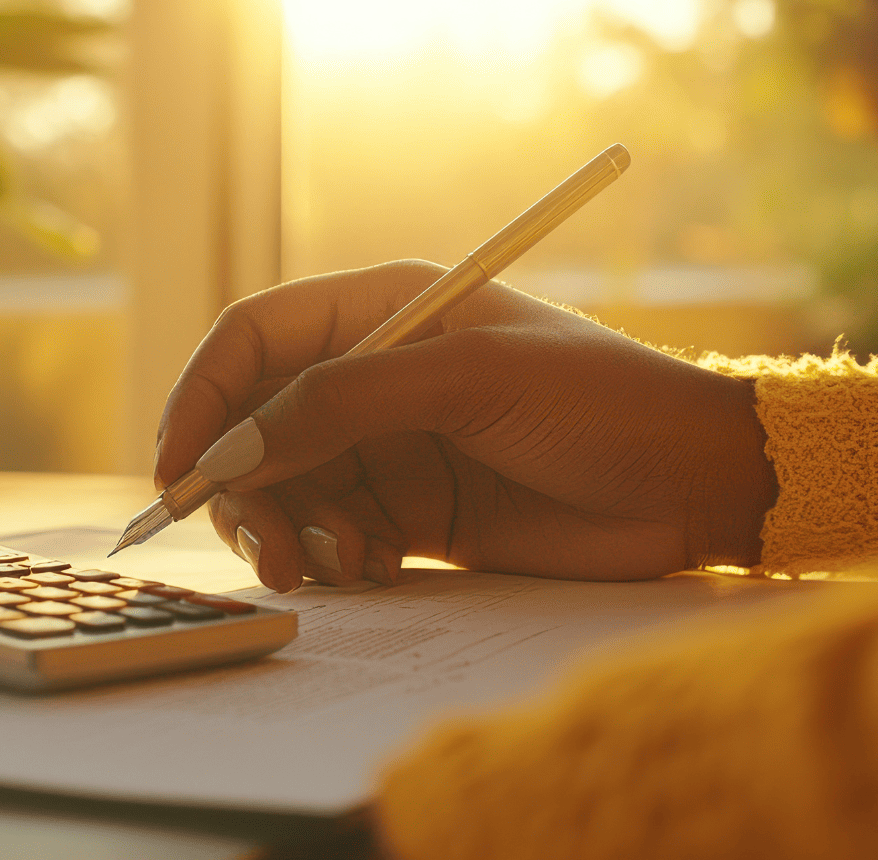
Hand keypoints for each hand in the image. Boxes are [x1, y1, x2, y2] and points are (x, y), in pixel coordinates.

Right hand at [154, 261, 777, 591]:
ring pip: (287, 489)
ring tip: (336, 567)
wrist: (699, 484)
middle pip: (256, 425)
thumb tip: (231, 449)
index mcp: (385, 309)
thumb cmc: (601, 403)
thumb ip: (343, 405)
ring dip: (288, 532)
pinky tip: (377, 569)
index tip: (178, 467)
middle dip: (243, 486)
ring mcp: (393, 447)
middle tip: (268, 548)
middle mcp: (375, 374)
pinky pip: (334, 535)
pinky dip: (334, 558)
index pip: (254, 340)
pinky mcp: (415, 514)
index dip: (203, 398)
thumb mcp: (469, 381)